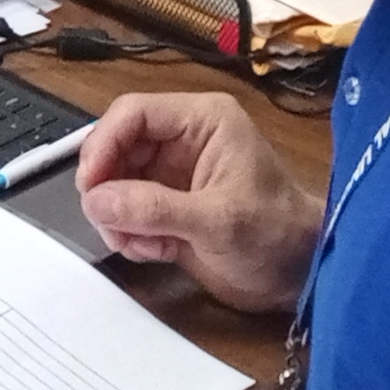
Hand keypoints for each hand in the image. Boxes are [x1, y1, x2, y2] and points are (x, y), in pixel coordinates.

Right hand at [75, 91, 320, 308]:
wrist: (299, 275)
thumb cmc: (276, 235)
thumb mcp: (217, 221)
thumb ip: (154, 208)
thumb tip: (96, 202)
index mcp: (203, 121)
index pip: (134, 114)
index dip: (103, 145)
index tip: (90, 185)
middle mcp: (184, 140)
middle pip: (117, 148)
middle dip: (108, 189)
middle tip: (108, 224)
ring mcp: (173, 174)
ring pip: (116, 182)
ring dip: (117, 217)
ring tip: (139, 245)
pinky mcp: (168, 206)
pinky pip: (126, 211)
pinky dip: (129, 234)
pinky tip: (154, 252)